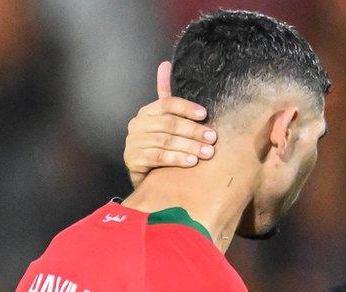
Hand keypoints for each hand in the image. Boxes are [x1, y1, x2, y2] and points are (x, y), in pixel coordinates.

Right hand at [123, 61, 216, 187]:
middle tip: (212, 138)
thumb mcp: (166, 120)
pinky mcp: (133, 159)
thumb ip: (168, 96)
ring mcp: (133, 142)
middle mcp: (138, 124)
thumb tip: (165, 64)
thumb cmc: (160, 144)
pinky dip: (176, 159)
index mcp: (147, 111)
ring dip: (189, 146)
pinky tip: (192, 162)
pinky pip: (157, 157)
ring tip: (207, 152)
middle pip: (169, 124)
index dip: (187, 108)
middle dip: (193, 131)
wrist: (146, 174)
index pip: (168, 104)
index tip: (205, 114)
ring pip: (165, 141)